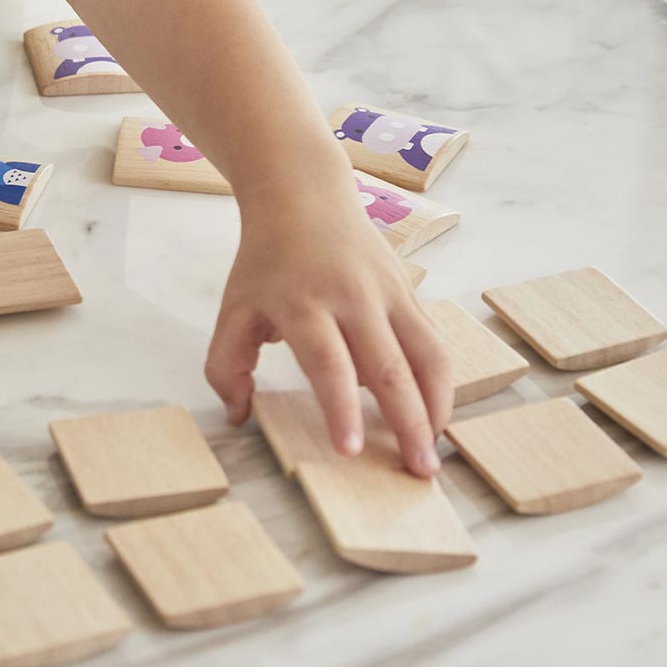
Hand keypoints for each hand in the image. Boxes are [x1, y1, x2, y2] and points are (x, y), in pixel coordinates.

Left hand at [204, 179, 452, 477]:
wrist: (303, 193)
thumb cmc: (267, 259)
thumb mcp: (233, 307)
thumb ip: (225, 364)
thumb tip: (240, 414)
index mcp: (303, 303)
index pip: (327, 363)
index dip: (341, 408)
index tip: (350, 450)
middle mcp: (353, 298)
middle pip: (388, 366)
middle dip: (407, 422)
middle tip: (420, 472)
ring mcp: (388, 293)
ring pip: (426, 354)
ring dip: (437, 406)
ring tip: (435, 451)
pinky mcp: (409, 291)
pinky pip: (433, 342)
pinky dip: (440, 381)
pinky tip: (434, 413)